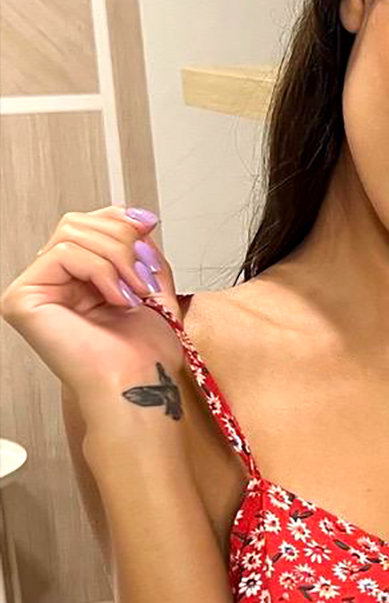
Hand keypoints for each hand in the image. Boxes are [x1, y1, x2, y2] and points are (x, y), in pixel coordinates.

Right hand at [1, 206, 186, 400]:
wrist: (141, 386)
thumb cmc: (146, 354)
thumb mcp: (152, 284)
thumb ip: (141, 248)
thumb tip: (137, 216)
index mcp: (78, 280)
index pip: (88, 223)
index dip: (119, 219)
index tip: (149, 228)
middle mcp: (52, 283)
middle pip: (78, 222)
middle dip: (121, 240)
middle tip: (144, 276)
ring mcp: (35, 290)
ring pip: (71, 232)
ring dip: (116, 258)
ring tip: (135, 292)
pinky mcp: (22, 299)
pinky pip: (62, 252)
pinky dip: (100, 270)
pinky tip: (117, 299)